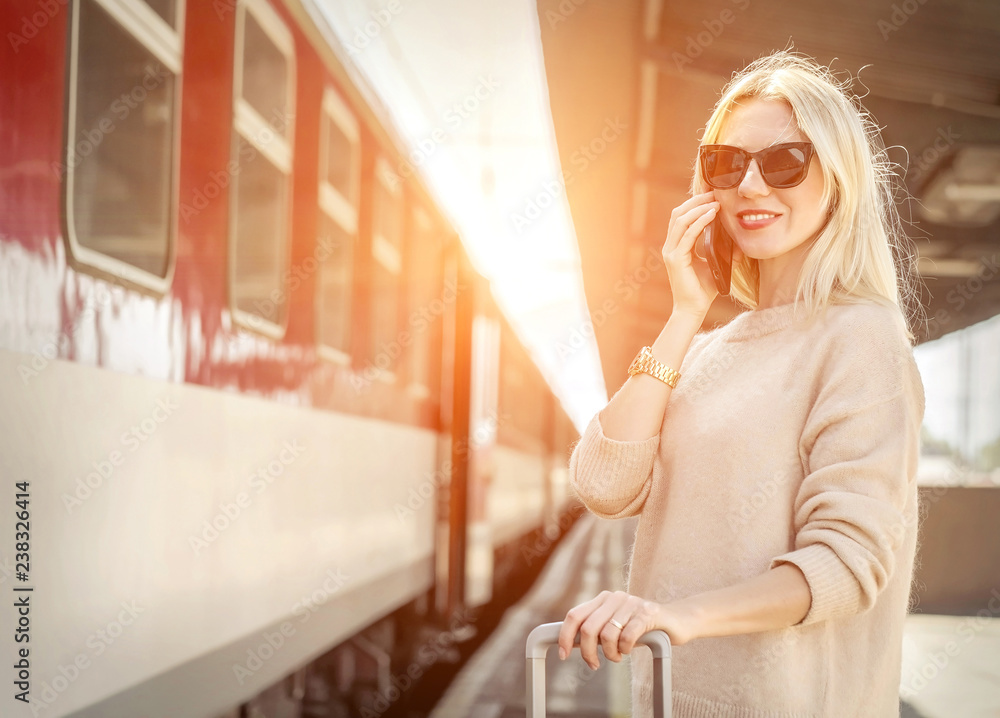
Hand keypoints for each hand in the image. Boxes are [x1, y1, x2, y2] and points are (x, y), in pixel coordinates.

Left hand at [556, 590, 695, 669]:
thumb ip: (596, 631)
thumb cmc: (642, 628)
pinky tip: (629, 650)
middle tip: (595, 664)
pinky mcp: (648, 613)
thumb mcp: (615, 628)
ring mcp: (632, 603)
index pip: (575, 615)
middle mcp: (615, 597)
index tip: (563, 655)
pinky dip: (625, 649)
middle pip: (588, 627)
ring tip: (617, 656)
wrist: (677, 621)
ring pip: (607, 634)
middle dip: (588, 652)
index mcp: (603, 599)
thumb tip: (570, 644)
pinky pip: (627, 636)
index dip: (565, 636)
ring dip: (610, 653)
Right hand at [661, 191, 726, 317]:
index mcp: (676, 246)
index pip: (682, 218)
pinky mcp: (676, 259)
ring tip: (715, 201)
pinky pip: (688, 234)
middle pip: (678, 214)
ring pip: (681, 220)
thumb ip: (722, 252)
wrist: (693, 310)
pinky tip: (713, 215)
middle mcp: (670, 247)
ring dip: (698, 208)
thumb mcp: (714, 265)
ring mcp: (671, 252)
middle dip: (696, 201)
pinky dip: (700, 222)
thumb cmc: (703, 290)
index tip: (712, 194)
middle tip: (714, 192)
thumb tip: (738, 242)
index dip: (694, 204)